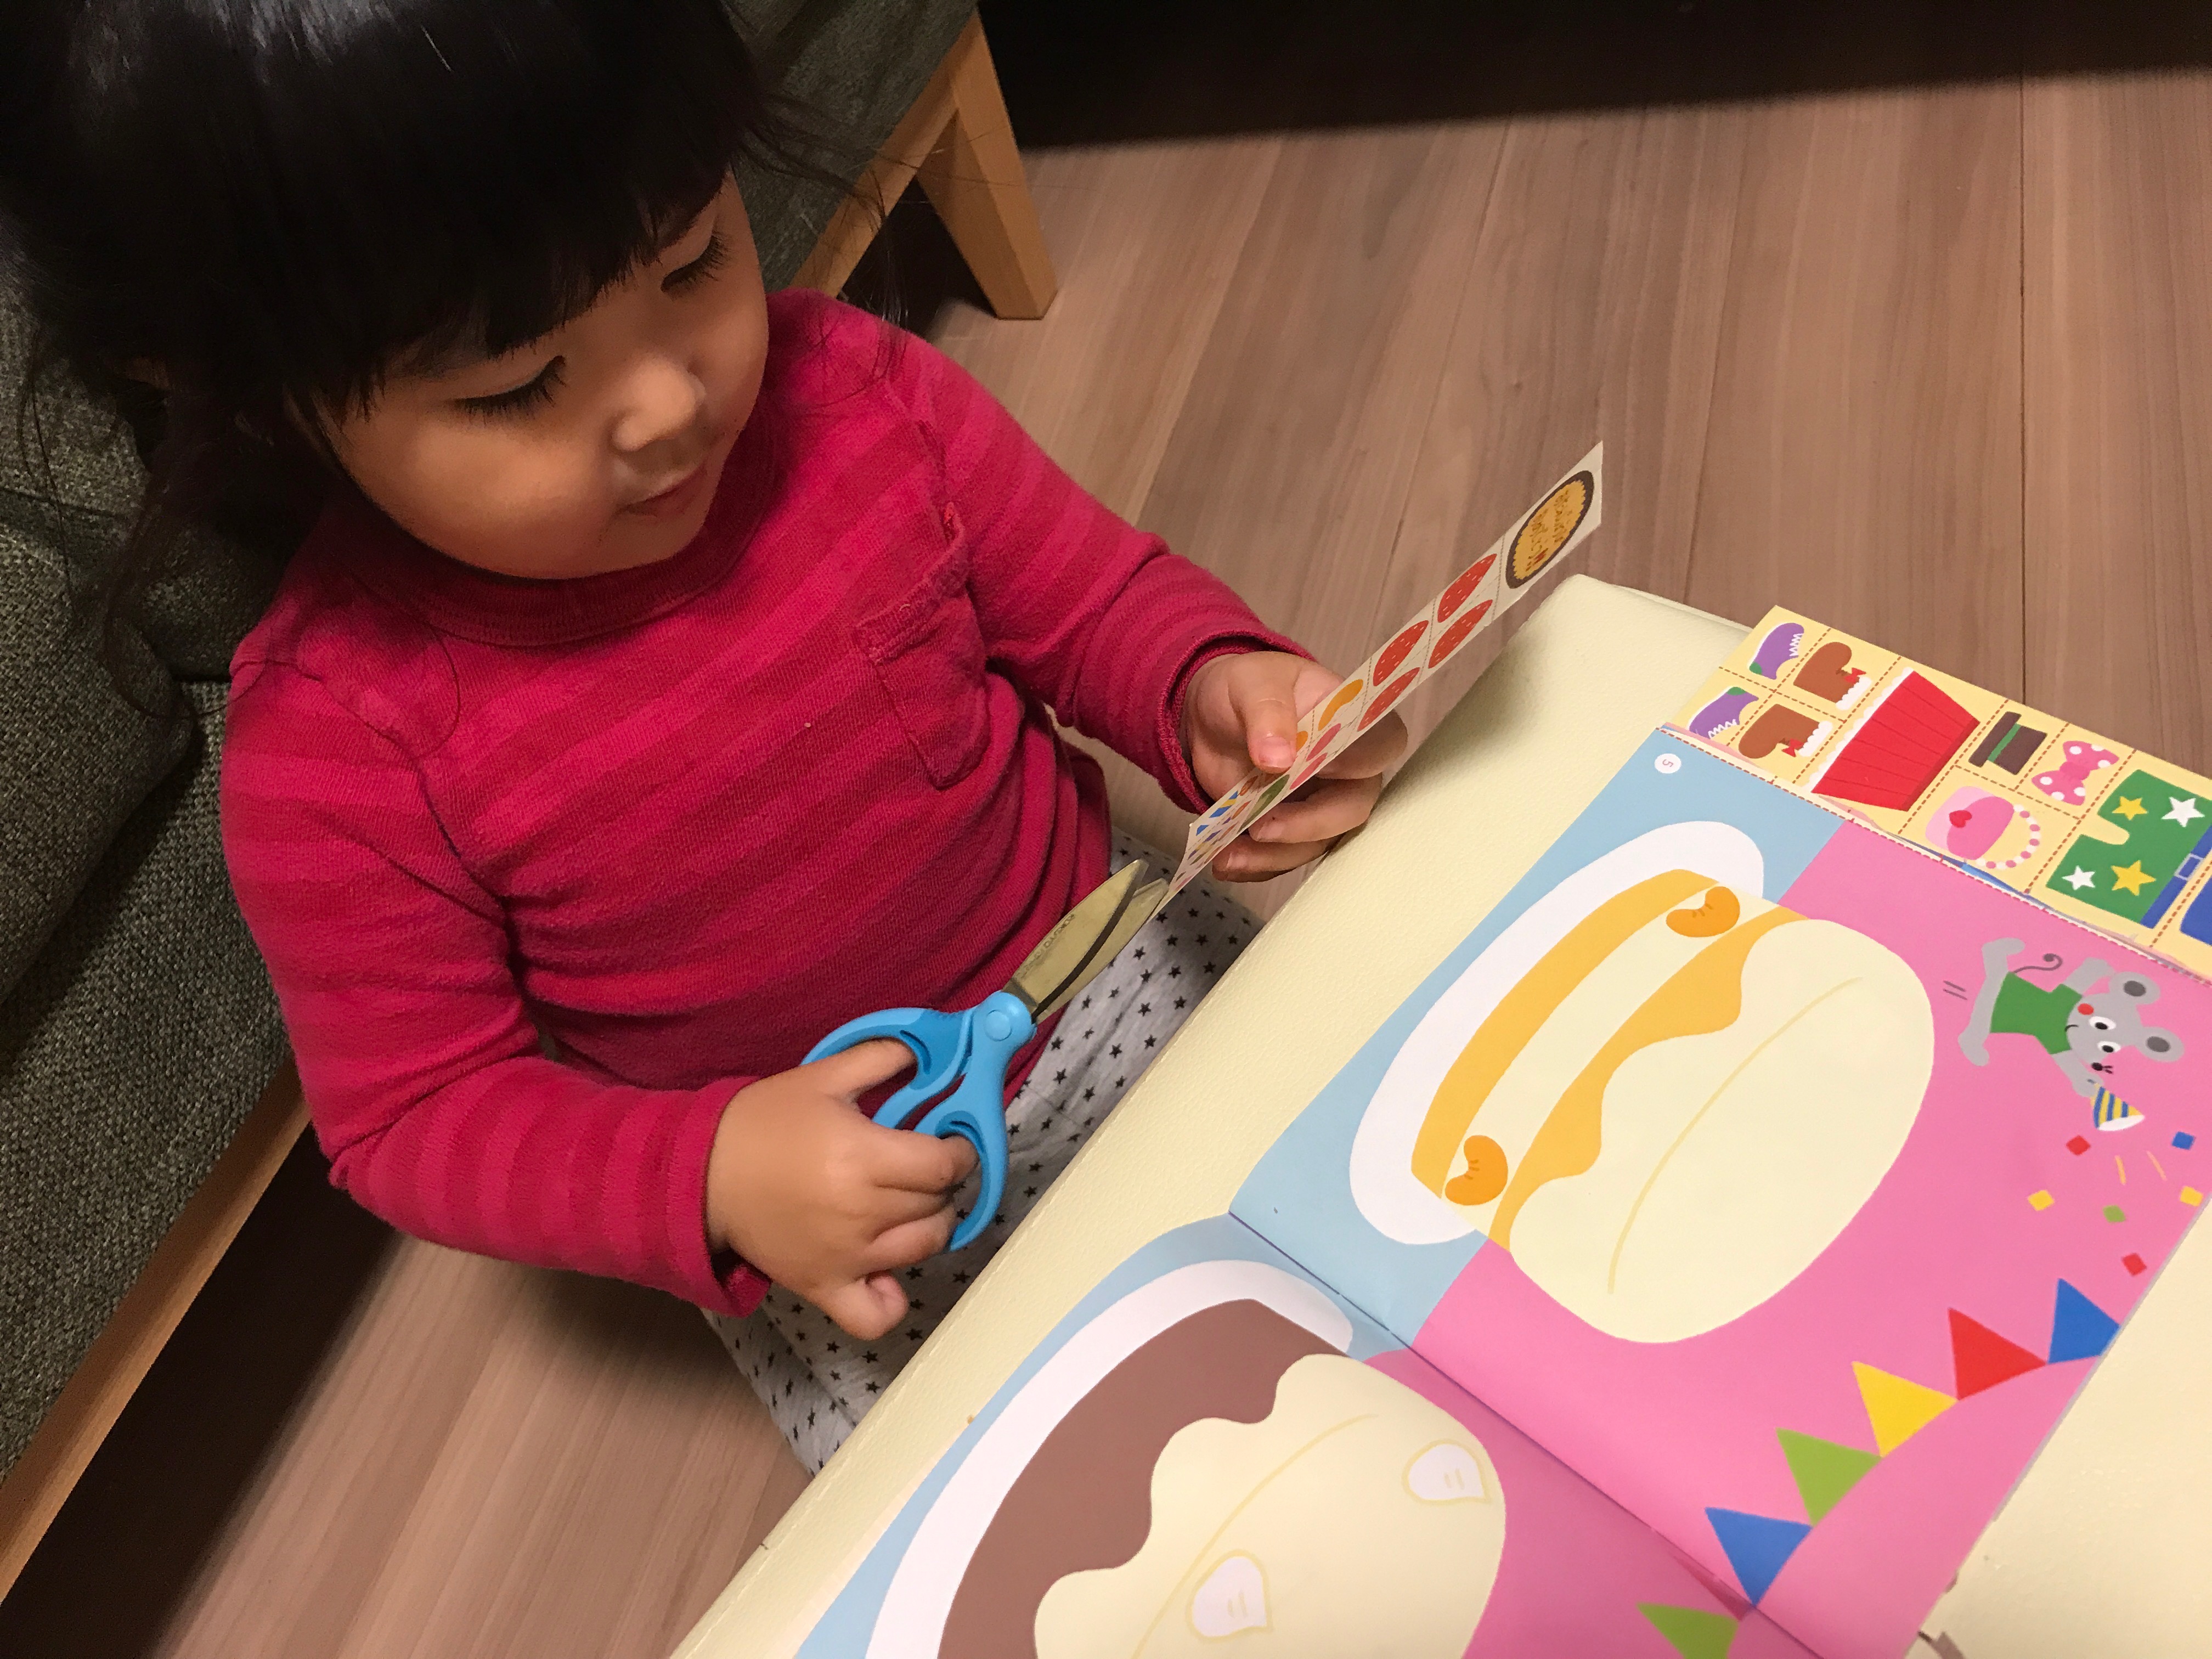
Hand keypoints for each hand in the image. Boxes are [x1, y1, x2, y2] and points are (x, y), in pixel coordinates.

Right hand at [705, 1041, 976, 1338]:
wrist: (703, 1173)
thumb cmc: (765, 1121)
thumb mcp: (823, 1075)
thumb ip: (883, 1056)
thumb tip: (940, 1048)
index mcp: (863, 1157)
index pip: (946, 1166)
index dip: (961, 1151)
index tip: (950, 1142)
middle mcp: (862, 1213)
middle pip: (939, 1205)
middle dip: (943, 1182)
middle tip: (923, 1167)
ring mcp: (845, 1257)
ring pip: (924, 1248)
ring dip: (931, 1225)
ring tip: (910, 1206)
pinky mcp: (823, 1288)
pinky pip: (877, 1316)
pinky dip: (891, 1300)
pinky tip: (887, 1270)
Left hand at [1180, 650, 1407, 881]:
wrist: (1213, 715)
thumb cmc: (1248, 689)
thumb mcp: (1252, 684)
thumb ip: (1268, 713)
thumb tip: (1278, 758)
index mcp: (1353, 722)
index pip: (1381, 745)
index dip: (1360, 762)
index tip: (1321, 766)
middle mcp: (1348, 771)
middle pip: (1351, 809)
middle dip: (1308, 826)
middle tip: (1262, 826)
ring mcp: (1320, 805)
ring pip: (1315, 844)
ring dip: (1273, 856)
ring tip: (1230, 856)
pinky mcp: (1291, 829)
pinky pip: (1283, 857)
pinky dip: (1255, 865)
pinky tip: (1226, 860)